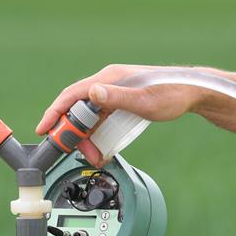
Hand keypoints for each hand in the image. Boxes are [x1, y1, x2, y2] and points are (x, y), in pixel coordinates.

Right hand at [35, 64, 207, 165]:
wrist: (191, 92)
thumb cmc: (171, 94)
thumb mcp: (143, 100)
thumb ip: (117, 97)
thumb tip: (92, 92)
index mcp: (108, 79)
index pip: (72, 95)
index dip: (54, 112)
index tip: (44, 129)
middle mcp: (107, 84)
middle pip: (77, 109)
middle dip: (72, 133)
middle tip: (75, 153)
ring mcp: (112, 94)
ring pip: (87, 117)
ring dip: (86, 138)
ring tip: (94, 156)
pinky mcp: (119, 103)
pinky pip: (99, 120)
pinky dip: (96, 135)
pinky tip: (100, 149)